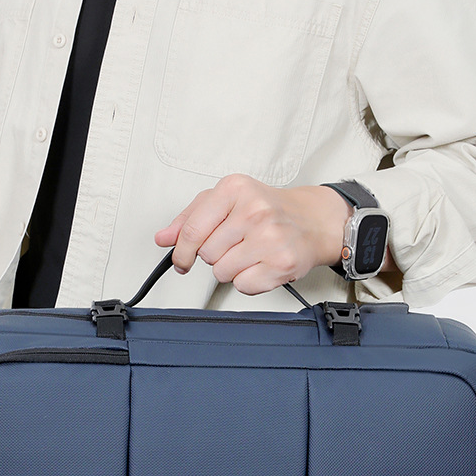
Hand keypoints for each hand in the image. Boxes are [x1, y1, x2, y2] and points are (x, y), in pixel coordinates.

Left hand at [155, 174, 353, 294]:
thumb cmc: (268, 209)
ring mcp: (269, 238)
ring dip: (231, 269)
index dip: (181, 252)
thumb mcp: (226, 201)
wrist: (312, 221)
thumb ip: (190, 218)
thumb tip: (163, 238)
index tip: (181, 261)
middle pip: (206, 254)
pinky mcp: (281, 263)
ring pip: (222, 272)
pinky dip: (248, 281)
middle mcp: (254, 211)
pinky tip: (260, 264)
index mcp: (234, 189)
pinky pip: (243, 285)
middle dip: (214, 254)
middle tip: (234, 244)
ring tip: (249, 253)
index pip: (192, 230)